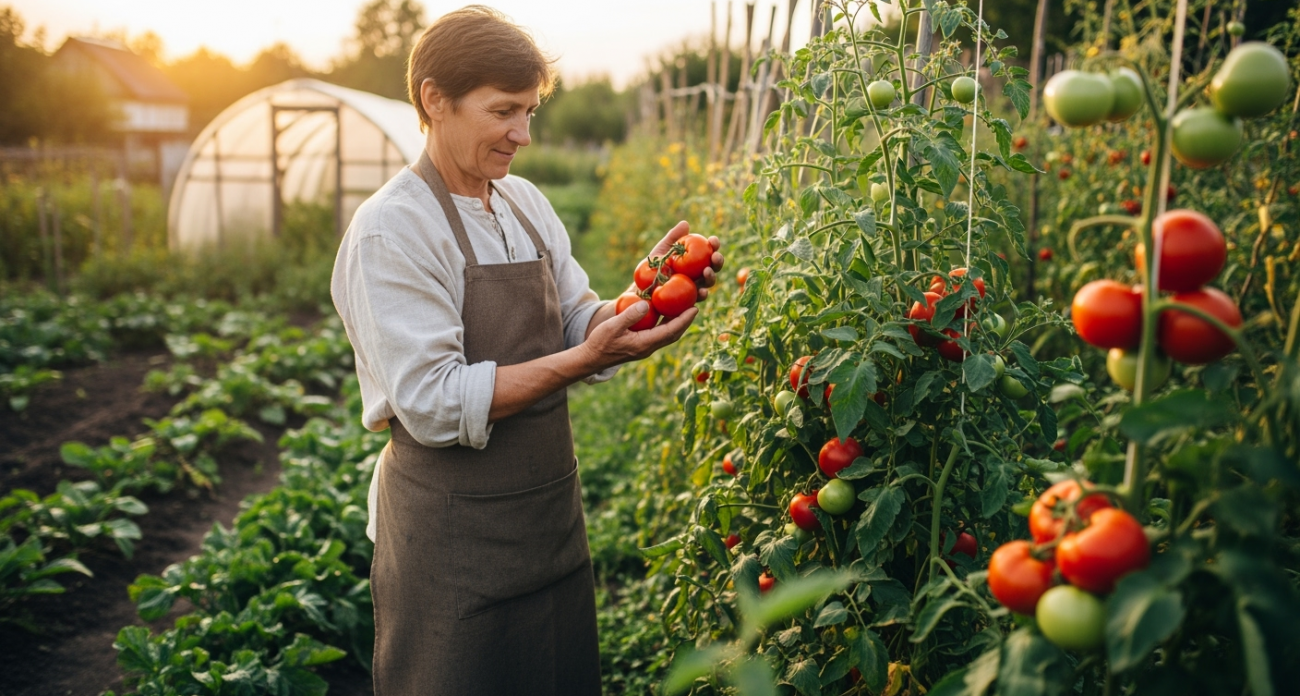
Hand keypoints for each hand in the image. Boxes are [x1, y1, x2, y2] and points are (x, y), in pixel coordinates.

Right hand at [582, 299, 696, 370]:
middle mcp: (648, 347)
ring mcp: (645, 348)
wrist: (591, 359)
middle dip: (685, 321)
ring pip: (667, 335)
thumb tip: (645, 304)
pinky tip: (665, 313)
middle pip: (673, 334)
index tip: (695, 309)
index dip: (684, 320)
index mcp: (645, 344)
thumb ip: (630, 316)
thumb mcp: (613, 327)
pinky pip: (658, 334)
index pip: (670, 331)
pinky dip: (666, 324)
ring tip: (684, 308)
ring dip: (677, 323)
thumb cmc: (600, 342)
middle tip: (695, 306)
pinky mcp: (640, 345)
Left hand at [647, 221, 724, 302]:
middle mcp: (699, 273)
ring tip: (707, 271)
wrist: (643, 286)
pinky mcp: (690, 300)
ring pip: (709, 281)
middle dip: (718, 260)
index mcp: (696, 259)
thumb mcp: (662, 249)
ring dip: (711, 276)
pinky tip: (702, 291)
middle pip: (713, 266)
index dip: (714, 245)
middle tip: (714, 256)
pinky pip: (699, 297)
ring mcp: (696, 286)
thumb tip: (685, 223)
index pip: (709, 250)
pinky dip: (703, 294)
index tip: (713, 240)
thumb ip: (673, 237)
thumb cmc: (653, 265)